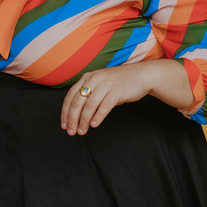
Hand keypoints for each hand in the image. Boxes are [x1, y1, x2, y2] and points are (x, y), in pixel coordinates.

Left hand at [61, 60, 194, 135]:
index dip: (65, 112)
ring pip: (89, 106)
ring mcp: (106, 85)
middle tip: (71, 132)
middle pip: (77, 102)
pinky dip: (98, 117)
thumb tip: (75, 112)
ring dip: (83, 121)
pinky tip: (94, 125)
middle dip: (72, 119)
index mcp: (87, 77)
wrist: (142, 75)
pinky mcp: (117, 92)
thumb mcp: (100, 82)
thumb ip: (88, 92)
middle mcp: (94, 79)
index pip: (70, 96)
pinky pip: (104, 106)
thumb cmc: (120, 82)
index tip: (64, 125)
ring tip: (82, 131)